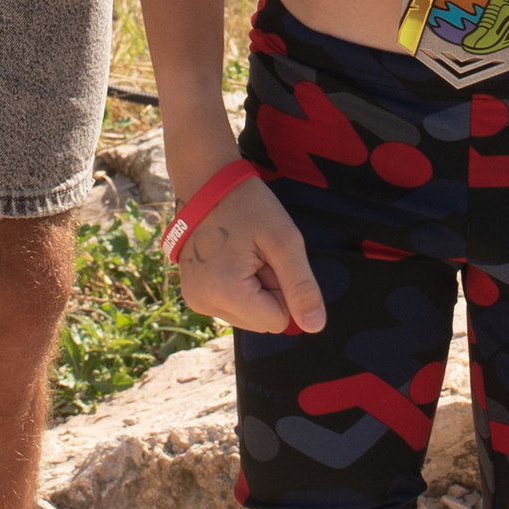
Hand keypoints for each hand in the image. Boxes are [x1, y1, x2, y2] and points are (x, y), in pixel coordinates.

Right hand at [172, 173, 323, 337]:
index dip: (283, 289)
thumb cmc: (248, 205)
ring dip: (255, 290)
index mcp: (225, 291)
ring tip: (244, 253)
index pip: (278, 321)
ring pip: (249, 316)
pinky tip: (232, 259)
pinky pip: (232, 307)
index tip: (269, 258)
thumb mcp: (284, 240)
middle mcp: (203, 303)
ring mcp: (195, 301)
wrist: (205, 183)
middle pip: (262, 321)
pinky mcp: (194, 295)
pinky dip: (240, 288)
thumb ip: (301, 286)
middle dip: (269, 290)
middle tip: (257, 254)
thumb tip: (314, 325)